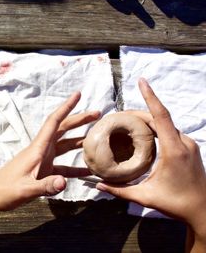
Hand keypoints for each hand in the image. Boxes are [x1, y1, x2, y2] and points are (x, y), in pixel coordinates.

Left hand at [0, 92, 99, 210]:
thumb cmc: (5, 190)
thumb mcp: (26, 189)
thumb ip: (46, 186)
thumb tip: (64, 182)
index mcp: (37, 149)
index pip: (54, 122)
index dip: (66, 107)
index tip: (78, 95)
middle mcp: (41, 150)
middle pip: (62, 130)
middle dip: (79, 120)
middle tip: (98, 114)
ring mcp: (42, 160)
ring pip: (64, 145)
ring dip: (79, 140)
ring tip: (96, 137)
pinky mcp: (43, 171)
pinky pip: (62, 166)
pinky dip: (75, 167)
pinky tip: (87, 171)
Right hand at [96, 78, 205, 234]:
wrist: (204, 212)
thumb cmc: (176, 204)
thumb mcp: (145, 197)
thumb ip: (120, 190)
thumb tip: (97, 185)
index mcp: (174, 150)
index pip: (160, 116)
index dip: (150, 97)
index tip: (141, 81)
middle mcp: (183, 143)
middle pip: (161, 118)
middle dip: (140, 112)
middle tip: (120, 115)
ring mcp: (189, 145)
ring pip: (167, 124)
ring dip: (148, 119)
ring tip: (129, 122)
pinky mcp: (190, 149)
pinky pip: (171, 131)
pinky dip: (157, 127)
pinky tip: (144, 134)